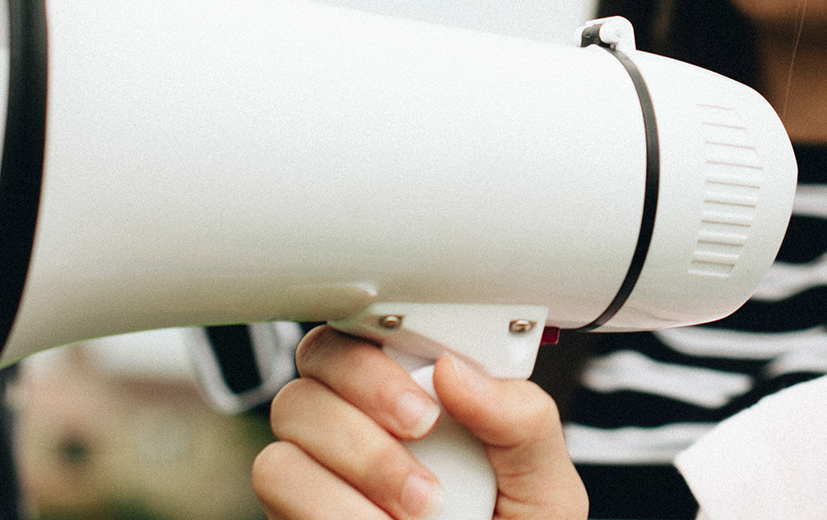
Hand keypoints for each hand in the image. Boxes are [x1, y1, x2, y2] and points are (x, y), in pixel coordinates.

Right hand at [254, 326, 588, 519]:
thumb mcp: (546, 488)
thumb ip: (522, 423)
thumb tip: (457, 370)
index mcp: (430, 396)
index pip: (379, 324)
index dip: (390, 335)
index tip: (433, 378)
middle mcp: (367, 423)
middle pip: (320, 358)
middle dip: (370, 390)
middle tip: (423, 430)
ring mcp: (324, 468)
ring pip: (290, 415)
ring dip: (358, 456)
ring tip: (418, 506)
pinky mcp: (295, 511)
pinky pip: (280, 477)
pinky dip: (332, 504)